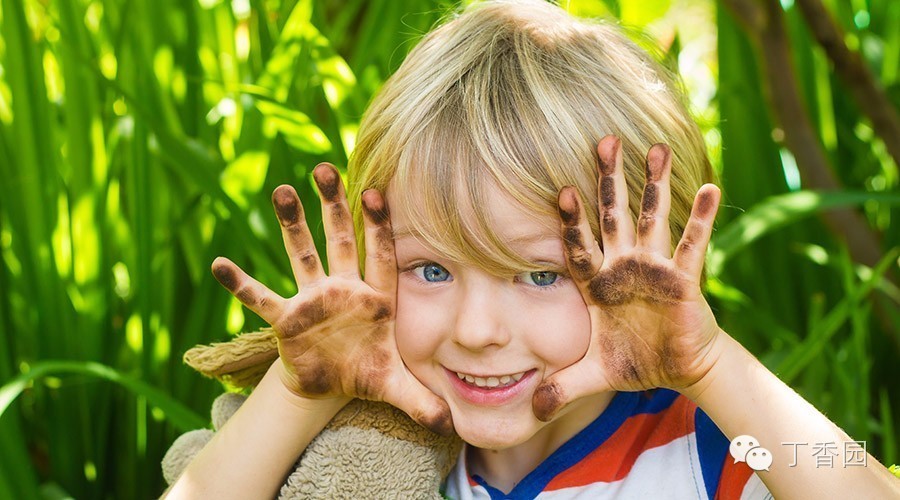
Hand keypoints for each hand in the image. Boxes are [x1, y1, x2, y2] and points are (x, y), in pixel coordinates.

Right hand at [211, 164, 452, 434]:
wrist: (334, 384)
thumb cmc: (368, 372)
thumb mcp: (395, 386)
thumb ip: (421, 400)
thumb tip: (450, 426)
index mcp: (377, 297)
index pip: (381, 255)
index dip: (379, 226)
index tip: (376, 193)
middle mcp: (345, 288)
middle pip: (341, 240)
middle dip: (334, 206)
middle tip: (326, 169)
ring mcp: (314, 300)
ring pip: (302, 255)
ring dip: (292, 225)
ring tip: (281, 191)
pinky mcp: (287, 320)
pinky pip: (262, 299)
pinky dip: (242, 285)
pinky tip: (222, 266)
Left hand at [533, 136, 724, 421]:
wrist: (679, 370)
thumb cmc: (636, 362)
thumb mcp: (593, 375)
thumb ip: (562, 386)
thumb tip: (530, 410)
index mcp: (599, 283)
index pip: (578, 246)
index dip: (571, 221)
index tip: (560, 190)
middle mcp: (625, 266)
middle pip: (613, 215)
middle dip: (608, 180)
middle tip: (604, 141)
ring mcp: (655, 268)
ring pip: (652, 217)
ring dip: (653, 184)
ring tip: (656, 147)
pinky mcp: (684, 278)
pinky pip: (692, 244)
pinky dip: (700, 217)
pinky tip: (708, 187)